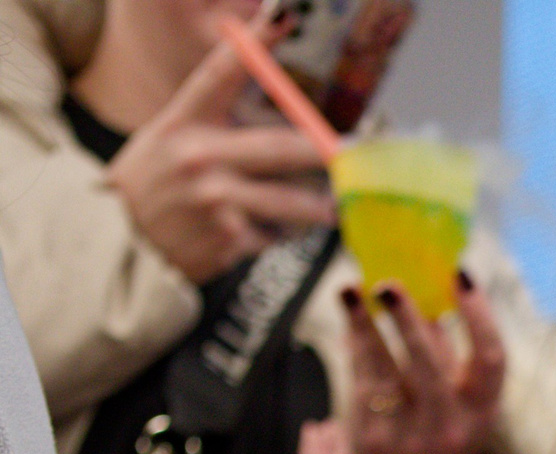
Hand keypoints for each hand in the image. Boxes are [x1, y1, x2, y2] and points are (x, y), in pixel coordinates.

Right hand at [102, 40, 337, 284]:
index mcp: (182, 122)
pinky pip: (273, 236)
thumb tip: (277, 110)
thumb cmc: (152, 184)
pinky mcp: (226, 238)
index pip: (219, 75)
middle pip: (278, 147)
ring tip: (328, 209)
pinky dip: (276, 236)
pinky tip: (255, 235)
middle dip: (322, 152)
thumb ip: (215, 121)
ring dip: (316, 207)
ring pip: (290, 200)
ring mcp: (213, 199)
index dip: (253, 45)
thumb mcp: (169, 138)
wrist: (116, 239)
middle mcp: (198, 156)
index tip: (283, 19)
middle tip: (350, 154)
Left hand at [344, 279, 505, 453]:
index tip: (462, 276)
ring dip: (365, 326)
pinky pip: (360, 382)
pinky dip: (353, 346)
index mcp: (482, 412)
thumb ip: (447, 354)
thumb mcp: (461, 403)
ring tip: (351, 290)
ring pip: (383, 371)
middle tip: (388, 284)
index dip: (479, 316)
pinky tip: (349, 319)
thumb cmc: (443, 433)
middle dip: (407, 321)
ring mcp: (408, 435)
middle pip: (429, 365)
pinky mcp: (371, 439)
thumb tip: (427, 293)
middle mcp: (449, 426)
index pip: (491, 360)